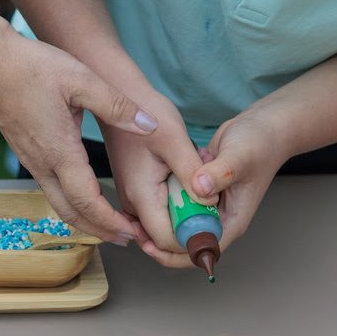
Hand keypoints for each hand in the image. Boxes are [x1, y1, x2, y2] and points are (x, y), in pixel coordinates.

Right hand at [0, 13, 159, 244]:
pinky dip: (72, 204)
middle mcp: (43, 164)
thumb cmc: (30, 67)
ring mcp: (31, 161)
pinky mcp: (26, 154)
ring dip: (86, 220)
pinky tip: (85, 197)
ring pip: (59, 205)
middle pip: (72, 214)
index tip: (132, 231)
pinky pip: (51, 190)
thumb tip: (149, 125)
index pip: (87, 202)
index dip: (111, 222)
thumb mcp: (81, 79)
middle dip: (101, 231)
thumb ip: (117, 106)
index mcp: (59, 152)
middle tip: (128, 238)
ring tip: (110, 225)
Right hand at [102, 91, 213, 253]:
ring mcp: (130, 199)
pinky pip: (157, 213)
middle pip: (163, 239)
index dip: (193, 238)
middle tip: (211, 202)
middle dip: (191, 228)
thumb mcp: (176, 140)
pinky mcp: (134, 192)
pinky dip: (176, 206)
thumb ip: (193, 174)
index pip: (166, 240)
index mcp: (140, 195)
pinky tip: (187, 184)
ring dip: (184, 216)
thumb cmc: (146, 112)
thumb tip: (209, 203)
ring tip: (199, 188)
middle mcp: (130, 203)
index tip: (215, 222)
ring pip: (161, 227)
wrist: (121, 95)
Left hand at [141, 112, 287, 266]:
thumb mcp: (240, 156)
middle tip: (133, 230)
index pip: (200, 251)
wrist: (263, 126)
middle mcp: (218, 219)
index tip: (149, 244)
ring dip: (157, 222)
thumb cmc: (260, 143)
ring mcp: (208, 207)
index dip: (173, 254)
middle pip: (184, 243)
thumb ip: (220, 172)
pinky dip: (162, 203)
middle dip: (158, 241)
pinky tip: (146, 195)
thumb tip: (199, 188)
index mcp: (231, 222)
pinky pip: (177, 205)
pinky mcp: (198, 193)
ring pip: (178, 225)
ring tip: (132, 216)